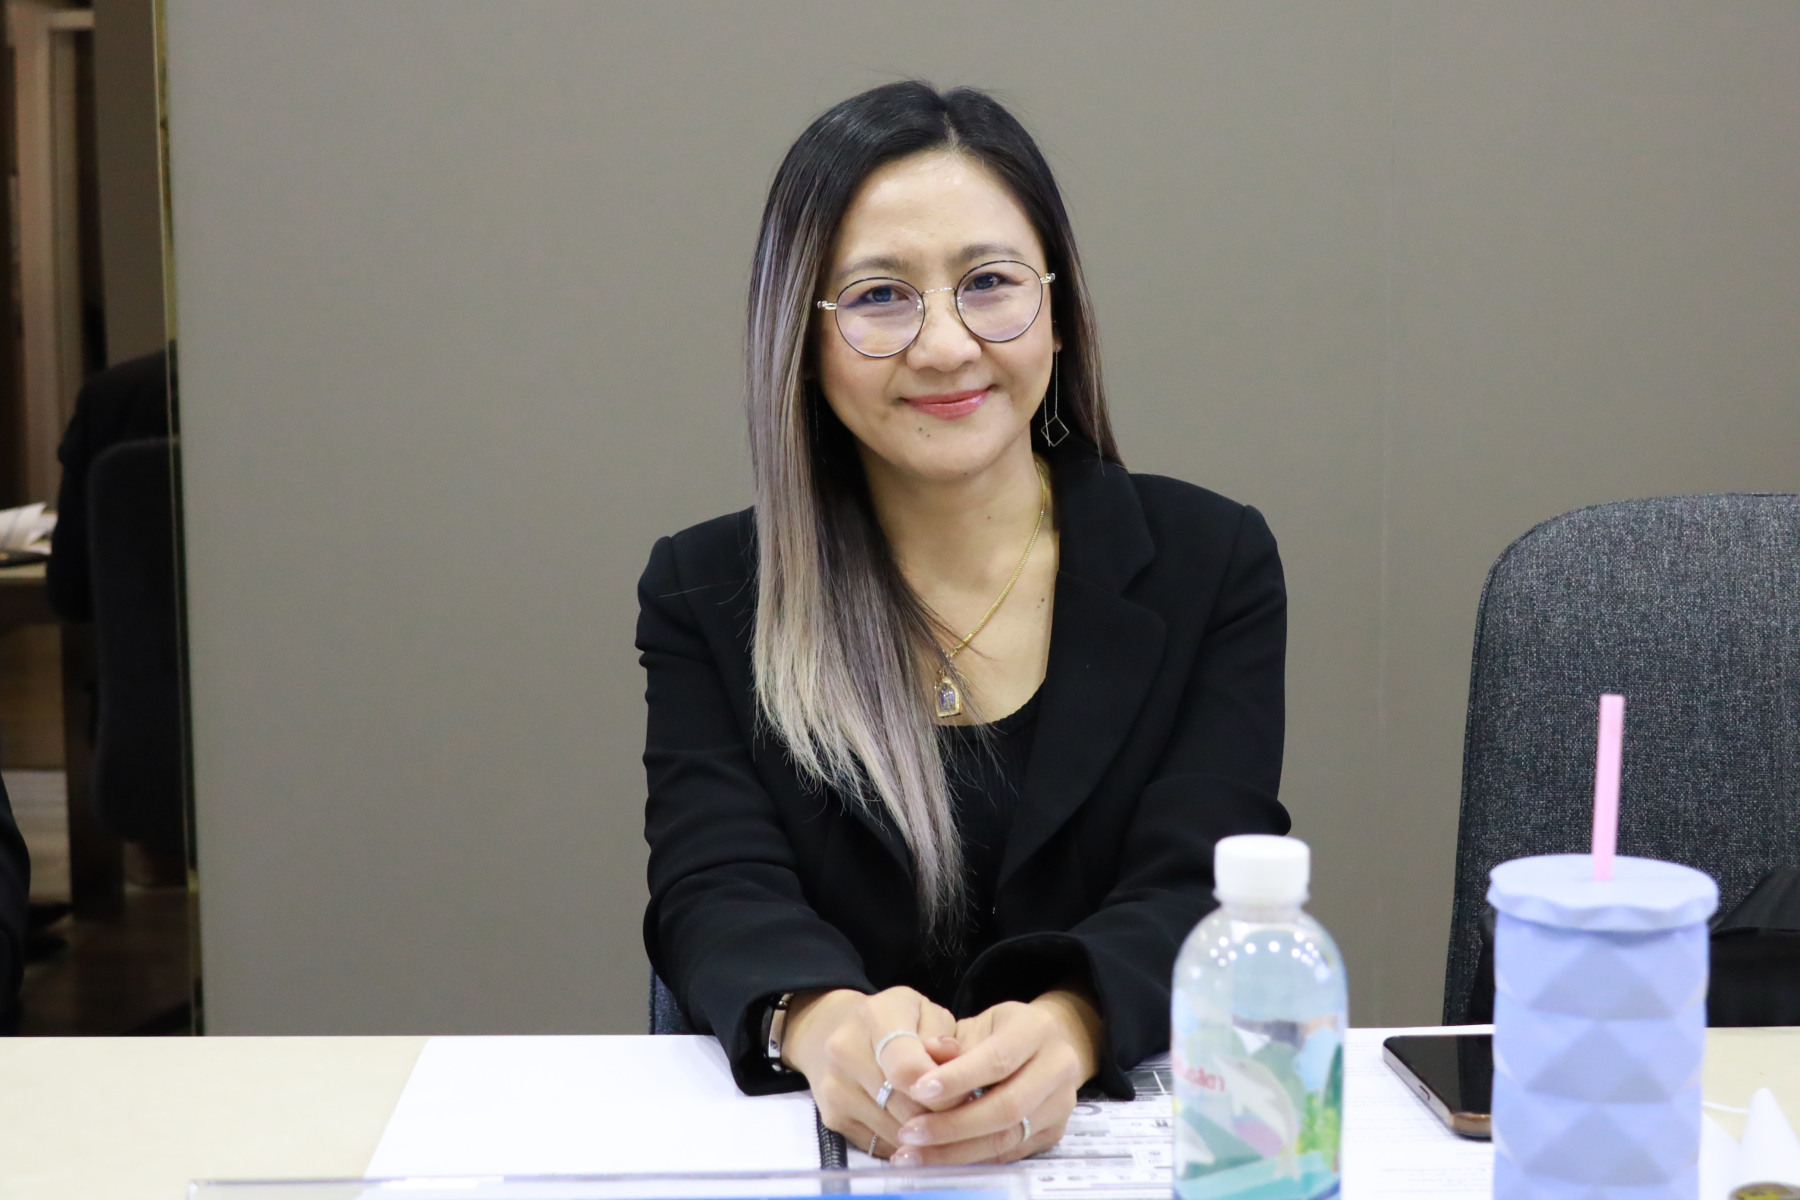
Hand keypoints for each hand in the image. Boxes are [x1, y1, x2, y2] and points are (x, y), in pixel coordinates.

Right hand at [780, 986, 963, 1158]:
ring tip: (936, 1114)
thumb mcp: (927, 1013)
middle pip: (905, 1107)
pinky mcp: (831, 1118)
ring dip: (923, 1133)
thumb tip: (953, 1063)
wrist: (834, 1030)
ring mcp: (835, 1088)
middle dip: (940, 1114)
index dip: (940, 1090)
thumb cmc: (896, 1020)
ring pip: (895, 1132)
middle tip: (958, 1108)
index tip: (962, 1093)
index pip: (907, 1069)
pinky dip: (901, 1141)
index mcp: (875, 1017)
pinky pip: (880, 1145)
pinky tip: (910, 1123)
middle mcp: (846, 1051)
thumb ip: (946, 1039)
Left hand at [888, 989, 1103, 1165]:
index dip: (957, 1078)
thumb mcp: (975, 1026)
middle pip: (1007, 1106)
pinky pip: (1009, 1153)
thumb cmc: (1000, 1033)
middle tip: (911, 1132)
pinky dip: (971, 1158)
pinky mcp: (1054, 1131)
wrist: (1046, 1045)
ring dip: (957, 1150)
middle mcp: (1058, 1066)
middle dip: (953, 1124)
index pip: (998, 1059)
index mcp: (1037, 1029)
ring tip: (916, 1152)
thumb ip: (948, 1047)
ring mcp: (1061, 1103)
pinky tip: (939, 1157)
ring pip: (1008, 1137)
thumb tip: (918, 1072)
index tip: (918, 1091)